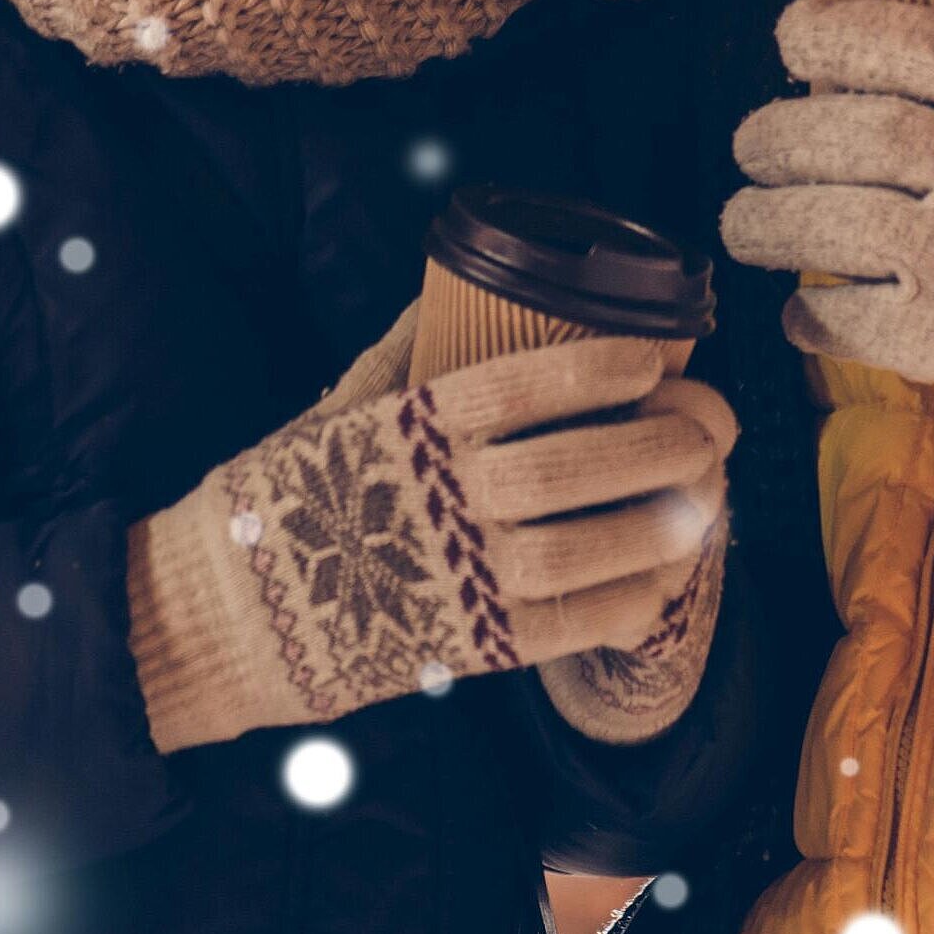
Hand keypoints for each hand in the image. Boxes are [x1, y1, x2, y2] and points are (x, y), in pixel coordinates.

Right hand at [128, 322, 732, 751]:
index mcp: (409, 427)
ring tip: (709, 498)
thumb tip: (445, 285)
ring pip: (581, 550)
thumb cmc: (284, 495)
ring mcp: (452, 578)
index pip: (520, 385)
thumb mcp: (334, 408)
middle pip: (571, 467)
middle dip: (659, 444)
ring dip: (659, 523)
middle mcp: (437, 499)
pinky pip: (565, 628)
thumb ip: (399, 352)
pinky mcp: (464, 648)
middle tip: (713, 427)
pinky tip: (664, 580)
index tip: (657, 357)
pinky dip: (626, 603)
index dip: (599, 368)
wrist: (221, 615)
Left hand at [720, 0, 933, 537]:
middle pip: (862, 132)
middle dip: (784, 131)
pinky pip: (859, 321)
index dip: (844, 30)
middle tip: (749, 141)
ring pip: (839, 220)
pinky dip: (815, 313)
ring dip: (771, 219)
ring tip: (743, 221)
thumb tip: (890, 92)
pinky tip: (798, 311)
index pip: (925, 47)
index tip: (792, 30)